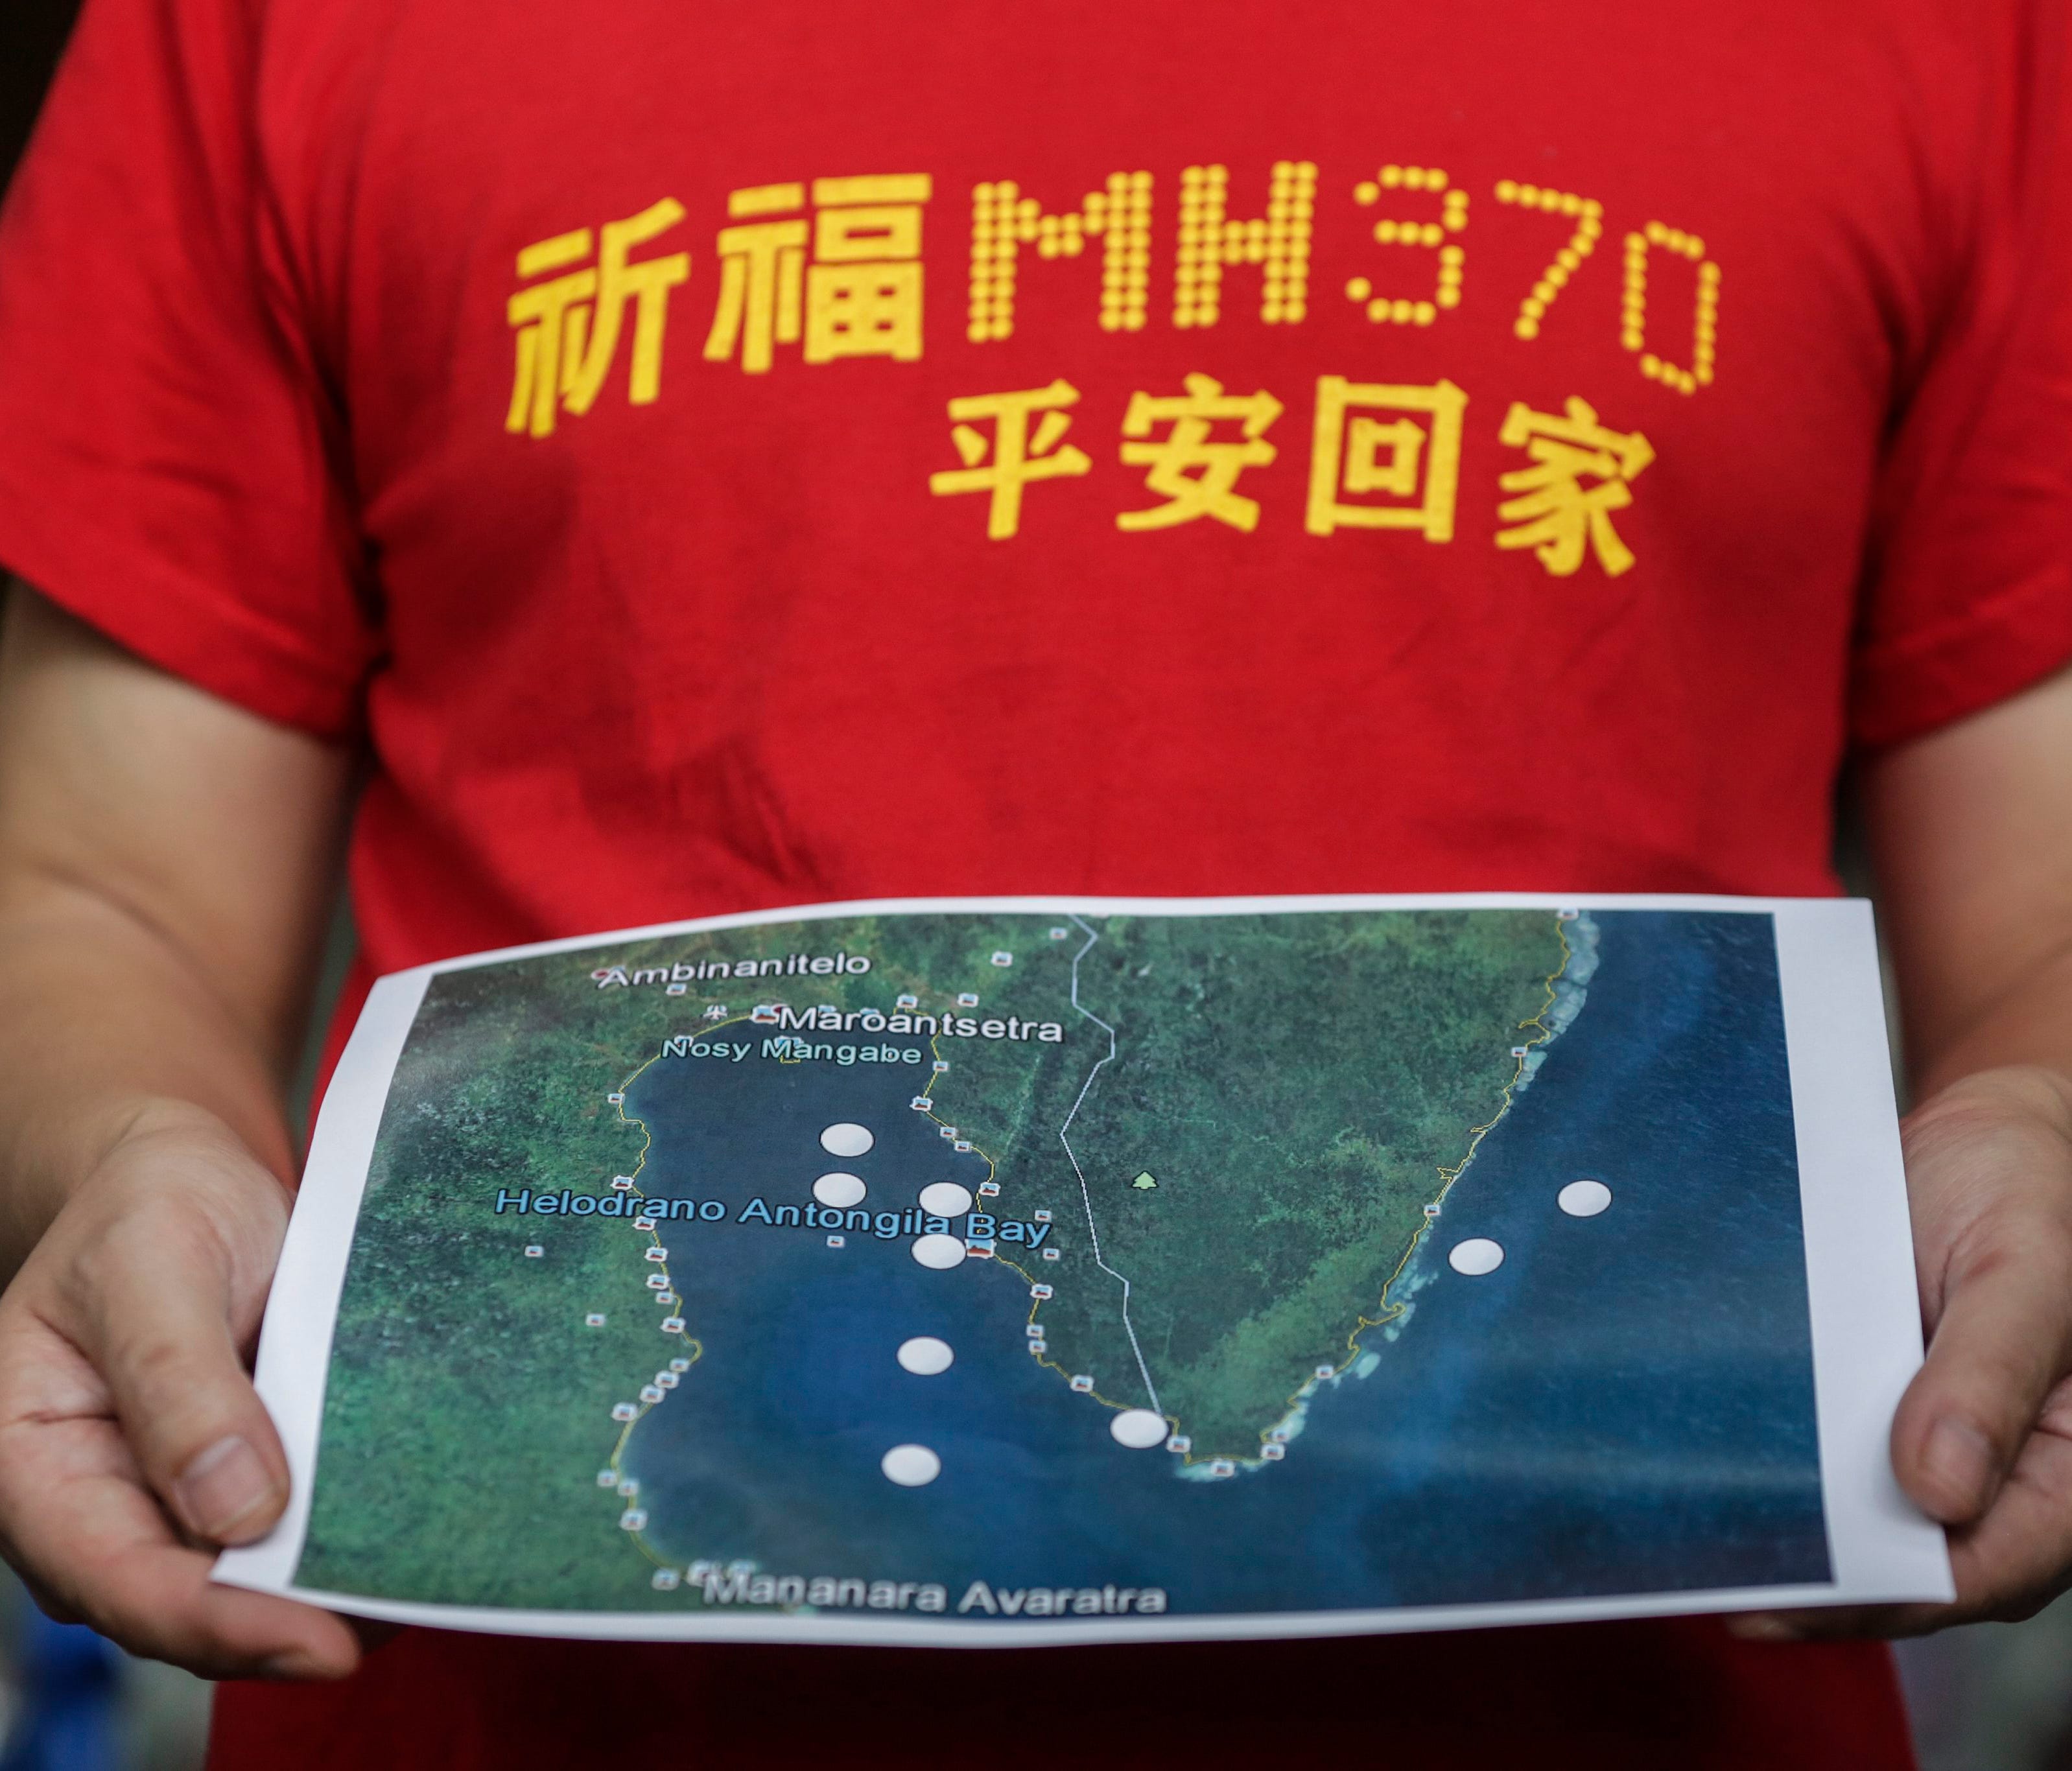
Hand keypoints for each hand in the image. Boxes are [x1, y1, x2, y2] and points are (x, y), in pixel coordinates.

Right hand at [0, 1099, 359, 1677]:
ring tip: (418, 1582)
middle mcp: (89, 1505)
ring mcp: (163, 1502)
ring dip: (325, 1593)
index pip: (119, 1580)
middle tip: (396, 1613)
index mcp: (29, 1462)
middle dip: (287, 1624)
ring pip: (242, 1587)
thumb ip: (179, 1379)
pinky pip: (283, 1537)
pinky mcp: (232, 1484)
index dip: (220, 1622)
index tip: (321, 1638)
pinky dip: (340, 1543)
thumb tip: (237, 1509)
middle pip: (184, 1605)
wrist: (185, 1173)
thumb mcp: (150, 1262)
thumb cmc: (148, 1202)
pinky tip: (405, 1537)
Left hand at [1735, 1064, 2071, 1638]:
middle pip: (1904, 1567)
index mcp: (2065, 1473)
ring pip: (1854, 1524)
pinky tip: (1698, 1469)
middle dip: (1810, 1580)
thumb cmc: (2033, 1194)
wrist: (1988, 1136)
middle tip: (1702, 1576)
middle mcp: (1999, 1481)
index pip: (1979, 1572)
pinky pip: (1824, 1460)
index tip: (1782, 1600)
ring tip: (1683, 1542)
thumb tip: (1938, 1491)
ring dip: (1779, 1535)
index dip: (1880, 1595)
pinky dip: (1770, 1470)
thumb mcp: (2026, 1271)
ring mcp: (1929, 1451)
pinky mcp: (1872, 1414)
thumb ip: (1989, 1374)